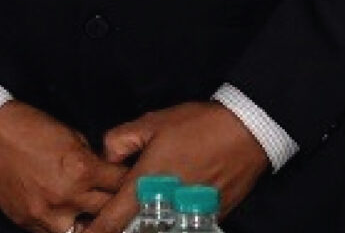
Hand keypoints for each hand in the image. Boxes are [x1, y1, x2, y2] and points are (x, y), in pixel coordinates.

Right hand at [0, 100, 126, 232]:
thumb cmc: (24, 126)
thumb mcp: (69, 135)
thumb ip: (91, 159)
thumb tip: (105, 174)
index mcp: (80, 169)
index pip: (122, 185)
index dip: (132, 183)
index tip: (135, 183)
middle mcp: (66, 196)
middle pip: (110, 212)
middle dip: (116, 204)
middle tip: (120, 201)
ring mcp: (44, 212)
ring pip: (85, 232)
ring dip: (91, 222)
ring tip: (93, 215)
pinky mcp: (26, 220)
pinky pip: (54, 232)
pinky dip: (63, 225)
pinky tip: (66, 215)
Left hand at [80, 101, 268, 232]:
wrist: (247, 132)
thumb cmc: (196, 126)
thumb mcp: (148, 123)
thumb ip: (118, 142)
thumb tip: (106, 159)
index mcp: (147, 183)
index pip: (114, 218)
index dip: (97, 230)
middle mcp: (168, 205)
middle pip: (136, 230)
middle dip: (121, 228)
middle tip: (102, 226)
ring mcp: (191, 214)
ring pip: (161, 231)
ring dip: (148, 227)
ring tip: (140, 218)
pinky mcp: (212, 216)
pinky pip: (185, 227)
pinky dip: (172, 225)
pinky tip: (166, 216)